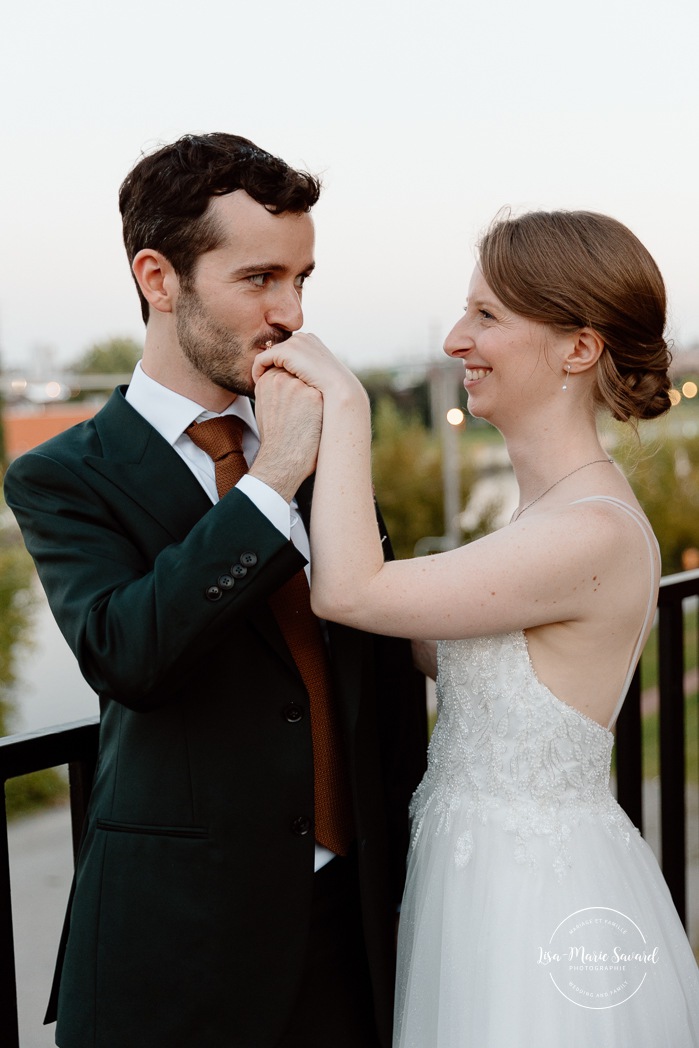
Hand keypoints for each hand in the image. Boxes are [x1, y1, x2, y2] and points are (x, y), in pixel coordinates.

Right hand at [249, 367, 322, 501]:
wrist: (282, 460)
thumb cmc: (275, 438)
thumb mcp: (265, 407)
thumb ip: (274, 389)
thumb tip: (289, 380)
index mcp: (266, 381)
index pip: (286, 372)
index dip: (292, 390)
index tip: (291, 406)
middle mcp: (279, 379)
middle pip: (300, 376)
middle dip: (303, 392)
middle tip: (300, 414)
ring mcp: (297, 386)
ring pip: (313, 384)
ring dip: (313, 399)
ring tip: (306, 419)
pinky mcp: (314, 396)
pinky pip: (325, 395)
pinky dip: (322, 408)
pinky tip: (315, 422)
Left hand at [252, 332, 363, 401]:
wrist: (339, 389)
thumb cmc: (331, 388)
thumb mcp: (319, 376)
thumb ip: (306, 371)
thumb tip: (298, 377)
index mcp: (310, 341)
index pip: (287, 351)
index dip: (278, 366)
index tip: (273, 381)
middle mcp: (302, 337)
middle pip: (277, 351)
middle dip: (269, 366)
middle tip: (263, 384)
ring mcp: (294, 343)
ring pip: (267, 355)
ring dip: (262, 370)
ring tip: (260, 386)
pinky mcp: (285, 351)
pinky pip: (261, 360)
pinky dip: (257, 371)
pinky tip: (258, 385)